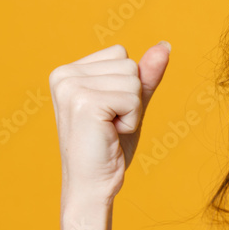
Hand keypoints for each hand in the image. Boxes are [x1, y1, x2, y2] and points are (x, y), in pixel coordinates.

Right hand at [49, 42, 170, 200]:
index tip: (107, 112)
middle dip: (131, 98)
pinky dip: (132, 120)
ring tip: (109, 129)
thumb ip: (145, 75)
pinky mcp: (85, 102)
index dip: (127, 87)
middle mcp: (63, 74)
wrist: (93, 184)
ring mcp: (71, 87)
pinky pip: (134, 98)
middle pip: (129, 65)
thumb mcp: (130, 104)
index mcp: (67, 71)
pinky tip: (110, 134)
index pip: (121, 54)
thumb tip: (165, 45)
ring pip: (133, 80)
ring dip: (132, 110)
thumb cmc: (110, 147)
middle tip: (110, 124)